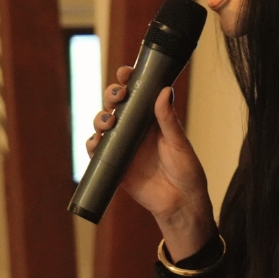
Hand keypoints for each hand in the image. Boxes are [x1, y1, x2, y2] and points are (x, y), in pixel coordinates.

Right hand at [88, 66, 214, 260]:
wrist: (180, 204)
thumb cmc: (187, 171)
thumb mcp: (179, 144)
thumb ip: (168, 120)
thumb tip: (164, 90)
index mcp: (152, 119)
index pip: (137, 93)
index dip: (128, 80)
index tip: (126, 73)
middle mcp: (135, 129)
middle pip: (116, 105)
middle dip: (111, 95)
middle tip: (118, 96)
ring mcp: (122, 146)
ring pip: (103, 124)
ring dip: (100, 118)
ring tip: (108, 122)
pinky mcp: (114, 165)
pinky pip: (97, 152)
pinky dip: (92, 144)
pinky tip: (96, 142)